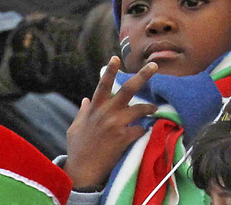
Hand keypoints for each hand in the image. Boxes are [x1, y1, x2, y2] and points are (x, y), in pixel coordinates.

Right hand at [63, 57, 157, 190]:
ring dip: (149, 107)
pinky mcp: (125, 138)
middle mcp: (106, 114)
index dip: (109, 71)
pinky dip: (143, 129)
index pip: (102, 85)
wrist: (83, 172)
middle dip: (142, 76)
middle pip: (127, 90)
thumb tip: (86, 98)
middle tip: (154, 65)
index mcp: (94, 109)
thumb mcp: (75, 128)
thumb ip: (83, 112)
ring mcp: (116, 125)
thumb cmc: (78, 149)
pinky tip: (144, 133)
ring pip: (140, 109)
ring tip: (155, 108)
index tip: (115, 57)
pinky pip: (141, 129)